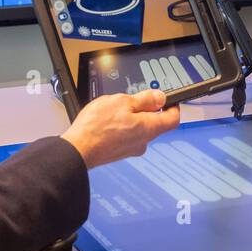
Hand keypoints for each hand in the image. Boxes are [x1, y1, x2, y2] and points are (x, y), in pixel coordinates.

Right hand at [61, 89, 179, 168]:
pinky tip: (106, 122)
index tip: (169, 100)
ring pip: (139, 129)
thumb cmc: (97, 127)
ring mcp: (131, 149)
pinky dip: (121, 127)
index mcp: (148, 128)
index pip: (173, 119)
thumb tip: (160, 98)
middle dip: (146, 110)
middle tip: (132, 100)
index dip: (173, 107)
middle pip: (155, 123)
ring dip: (131, 118)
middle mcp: (143, 142)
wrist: (78, 150)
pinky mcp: (119, 152)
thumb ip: (144, 99)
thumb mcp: (122, 102)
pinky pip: (127, 136)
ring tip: (113, 111)